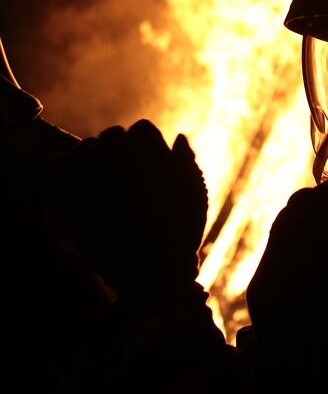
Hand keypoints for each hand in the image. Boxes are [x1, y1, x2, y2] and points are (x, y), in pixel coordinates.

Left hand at [51, 119, 208, 300]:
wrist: (151, 272)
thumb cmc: (179, 232)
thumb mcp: (195, 192)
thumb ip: (185, 160)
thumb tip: (178, 136)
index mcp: (151, 150)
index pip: (142, 129)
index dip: (145, 147)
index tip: (147, 165)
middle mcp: (120, 154)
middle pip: (113, 136)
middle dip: (118, 151)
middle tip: (124, 177)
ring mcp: (91, 172)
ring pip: (86, 148)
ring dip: (92, 159)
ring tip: (101, 183)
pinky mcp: (69, 193)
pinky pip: (57, 167)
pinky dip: (63, 170)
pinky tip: (75, 185)